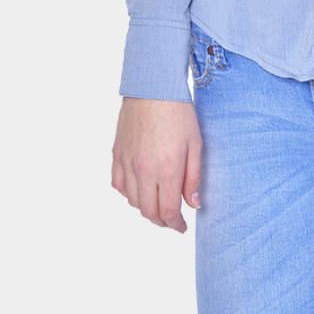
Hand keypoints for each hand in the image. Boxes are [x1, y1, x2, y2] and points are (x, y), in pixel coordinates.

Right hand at [111, 98, 201, 231]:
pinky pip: (118, 184)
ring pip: (132, 200)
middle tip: (171, 220)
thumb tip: (192, 204)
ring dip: (145, 208)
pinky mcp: (117, 153)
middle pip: (148, 211)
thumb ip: (193, 177)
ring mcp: (127, 162)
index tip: (181, 227)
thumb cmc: (179, 112)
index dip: (175, 224)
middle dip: (161, 221)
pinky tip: (138, 189)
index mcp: (166, 168)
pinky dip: (128, 193)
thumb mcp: (195, 144)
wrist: (153, 86)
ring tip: (157, 204)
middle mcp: (144, 169)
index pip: (167, 210)